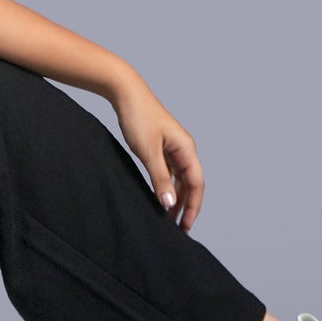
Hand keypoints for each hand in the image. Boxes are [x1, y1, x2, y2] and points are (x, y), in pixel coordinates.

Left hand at [110, 78, 204, 231]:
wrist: (125, 91)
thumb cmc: (138, 117)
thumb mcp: (148, 151)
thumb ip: (160, 178)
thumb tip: (171, 203)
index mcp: (186, 148)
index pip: (196, 184)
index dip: (194, 207)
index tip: (185, 227)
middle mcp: (183, 148)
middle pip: (190, 183)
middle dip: (186, 206)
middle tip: (177, 228)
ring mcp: (172, 146)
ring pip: (179, 178)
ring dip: (175, 196)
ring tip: (167, 216)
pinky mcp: (160, 145)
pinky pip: (168, 171)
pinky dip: (166, 185)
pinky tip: (158, 195)